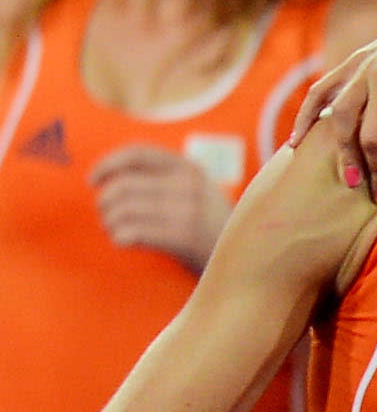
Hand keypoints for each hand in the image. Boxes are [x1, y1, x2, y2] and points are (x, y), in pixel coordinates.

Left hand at [88, 146, 233, 272]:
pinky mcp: (183, 236)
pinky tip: (126, 242)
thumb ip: (163, 179)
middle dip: (105, 203)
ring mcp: (187, 210)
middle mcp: (188, 184)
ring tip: (117, 231)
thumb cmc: (209, 228)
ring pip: (122, 210)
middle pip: (122, 185)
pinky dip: (120, 237)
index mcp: (189, 168)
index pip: (138, 154)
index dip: (107, 164)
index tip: (93, 180)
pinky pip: (132, 232)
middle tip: (107, 217)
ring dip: (110, 223)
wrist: (247, 257)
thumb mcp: (196, 193)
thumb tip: (110, 178)